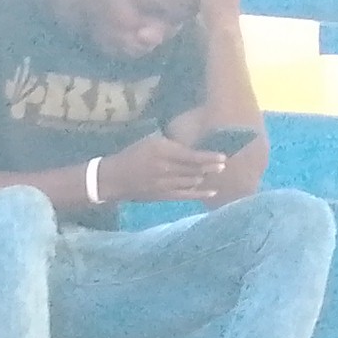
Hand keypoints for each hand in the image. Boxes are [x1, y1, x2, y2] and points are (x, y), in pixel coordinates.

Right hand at [97, 131, 228, 204]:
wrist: (114, 178)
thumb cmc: (132, 155)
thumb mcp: (150, 142)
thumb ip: (171, 145)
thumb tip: (191, 148)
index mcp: (162, 152)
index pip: (191, 156)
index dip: (208, 157)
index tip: (222, 156)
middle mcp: (166, 168)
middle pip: (194, 169)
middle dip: (210, 167)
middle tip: (223, 165)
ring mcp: (165, 184)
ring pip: (192, 181)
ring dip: (205, 177)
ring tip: (217, 173)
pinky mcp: (163, 196)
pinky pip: (185, 195)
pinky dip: (200, 193)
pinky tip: (212, 191)